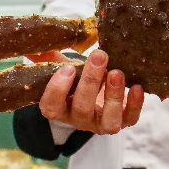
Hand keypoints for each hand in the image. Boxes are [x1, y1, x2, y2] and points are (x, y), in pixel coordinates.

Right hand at [29, 50, 143, 134]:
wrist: (99, 93)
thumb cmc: (77, 79)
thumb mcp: (62, 68)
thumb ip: (47, 58)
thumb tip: (30, 45)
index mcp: (60, 108)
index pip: (51, 107)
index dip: (57, 89)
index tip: (68, 67)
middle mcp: (80, 120)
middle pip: (82, 108)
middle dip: (91, 81)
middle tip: (99, 56)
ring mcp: (102, 123)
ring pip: (108, 121)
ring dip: (113, 96)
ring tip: (117, 72)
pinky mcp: (123, 121)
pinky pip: (130, 119)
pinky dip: (136, 104)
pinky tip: (137, 87)